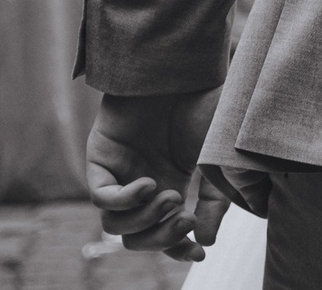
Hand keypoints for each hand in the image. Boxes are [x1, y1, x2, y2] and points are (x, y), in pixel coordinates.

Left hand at [88, 88, 226, 259]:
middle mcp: (143, 185)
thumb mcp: (219, 160)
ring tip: (172, 195)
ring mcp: (120, 172)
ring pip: (115, 225)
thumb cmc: (208, 104)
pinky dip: (125, 199)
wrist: (185, 68)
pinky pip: (101, 197)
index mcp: (172, 186)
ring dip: (146, 219)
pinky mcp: (101, 158)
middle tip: (185, 217)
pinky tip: (148, 183)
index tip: (199, 253)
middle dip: (161, 238)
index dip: (179, 249)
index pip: (165, 234)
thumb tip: (204, 240)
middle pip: (136, 238)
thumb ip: (216, 201)